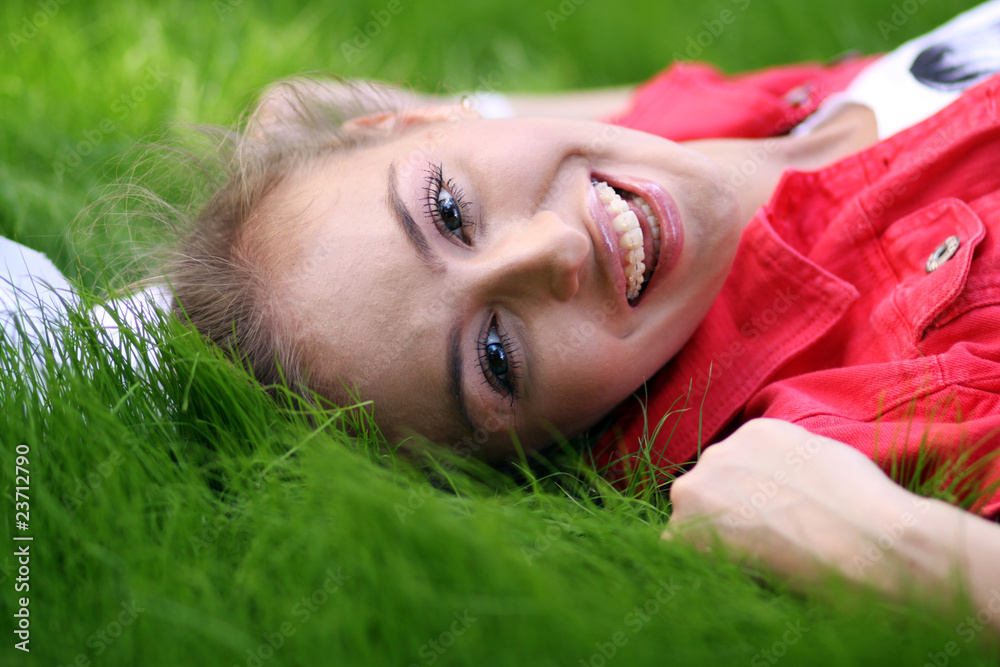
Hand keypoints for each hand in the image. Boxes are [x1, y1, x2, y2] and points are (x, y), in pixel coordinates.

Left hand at [664, 418, 938, 595]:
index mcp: (755, 432)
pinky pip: (679, 549)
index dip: (751, 498)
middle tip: (762, 546)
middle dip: (728, 516)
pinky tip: (739, 573)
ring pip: (692, 518)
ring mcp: (697, 488)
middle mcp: (718, 452)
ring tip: (757, 562)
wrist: (866, 541)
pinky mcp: (685, 530)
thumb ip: (792, 466)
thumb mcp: (828, 461)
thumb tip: (787, 487)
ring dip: (713, 540)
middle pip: (710, 489)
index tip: (770, 520)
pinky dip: (701, 564)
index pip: (737, 466)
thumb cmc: (867, 509)